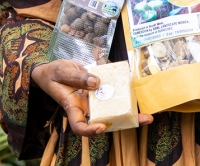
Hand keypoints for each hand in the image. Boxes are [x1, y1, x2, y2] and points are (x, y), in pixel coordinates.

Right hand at [31, 60, 152, 135]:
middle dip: (123, 123)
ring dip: (129, 112)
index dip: (89, 130)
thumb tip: (97, 82)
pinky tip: (136, 90)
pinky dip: (123, 93)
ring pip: (112, 108)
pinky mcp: (100, 89)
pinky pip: (113, 93)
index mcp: (73, 106)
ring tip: (147, 115)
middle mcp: (86, 106)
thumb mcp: (61, 72)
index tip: (100, 127)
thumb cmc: (52, 74)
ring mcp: (94, 99)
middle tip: (144, 120)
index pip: (79, 126)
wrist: (52, 69)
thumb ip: (77, 77)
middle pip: (104, 120)